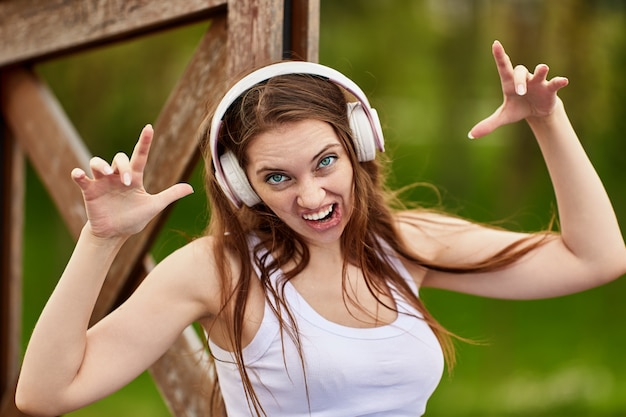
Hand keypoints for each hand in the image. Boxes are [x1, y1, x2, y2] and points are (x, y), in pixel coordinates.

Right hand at [71, 124, 193, 238]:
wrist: (116, 234)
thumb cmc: (134, 218)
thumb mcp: (154, 206)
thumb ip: (170, 195)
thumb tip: (192, 188)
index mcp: (134, 178)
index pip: (140, 155)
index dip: (144, 142)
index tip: (149, 128)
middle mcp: (117, 176)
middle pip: (119, 158)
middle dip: (123, 166)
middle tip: (127, 182)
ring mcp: (102, 183)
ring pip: (97, 162)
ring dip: (102, 165)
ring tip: (107, 174)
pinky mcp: (89, 191)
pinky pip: (81, 178)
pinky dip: (78, 174)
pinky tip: (78, 174)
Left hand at [468, 40, 569, 138]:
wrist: (536, 112)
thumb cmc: (517, 108)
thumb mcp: (503, 117)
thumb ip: (488, 124)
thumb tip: (471, 135)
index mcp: (510, 83)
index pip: (504, 67)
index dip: (500, 55)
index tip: (495, 44)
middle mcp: (524, 79)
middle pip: (520, 71)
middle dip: (520, 80)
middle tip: (521, 92)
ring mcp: (538, 82)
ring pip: (539, 72)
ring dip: (540, 71)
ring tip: (543, 68)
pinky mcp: (550, 89)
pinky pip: (555, 82)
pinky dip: (559, 81)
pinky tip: (563, 81)